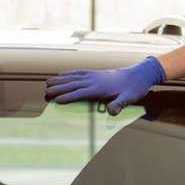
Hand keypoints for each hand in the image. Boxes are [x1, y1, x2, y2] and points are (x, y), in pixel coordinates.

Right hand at [44, 56, 165, 114]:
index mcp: (101, 88)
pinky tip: (62, 75)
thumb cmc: (134, 88)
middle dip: (58, 88)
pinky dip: (68, 74)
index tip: (56, 100)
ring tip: (47, 83)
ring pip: (73, 77)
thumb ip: (120, 104)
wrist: (139, 74)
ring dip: (60, 80)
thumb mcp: (130, 98)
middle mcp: (94, 80)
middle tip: (45, 93)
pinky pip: (78, 72)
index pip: (81, 92)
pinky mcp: (95, 73)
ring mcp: (94, 75)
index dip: (68, 97)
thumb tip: (111, 112)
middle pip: (73, 84)